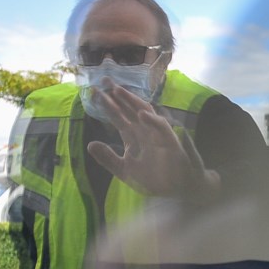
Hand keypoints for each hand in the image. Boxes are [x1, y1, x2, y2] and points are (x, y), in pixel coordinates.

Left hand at [86, 80, 220, 200]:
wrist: (178, 190)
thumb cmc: (155, 179)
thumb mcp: (125, 171)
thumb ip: (108, 159)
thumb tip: (90, 145)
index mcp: (133, 136)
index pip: (118, 116)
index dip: (107, 105)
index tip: (94, 91)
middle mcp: (144, 131)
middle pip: (129, 109)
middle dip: (117, 95)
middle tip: (104, 78)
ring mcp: (157, 134)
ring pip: (144, 113)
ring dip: (132, 102)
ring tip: (118, 91)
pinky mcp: (170, 142)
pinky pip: (162, 128)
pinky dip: (153, 121)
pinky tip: (141, 114)